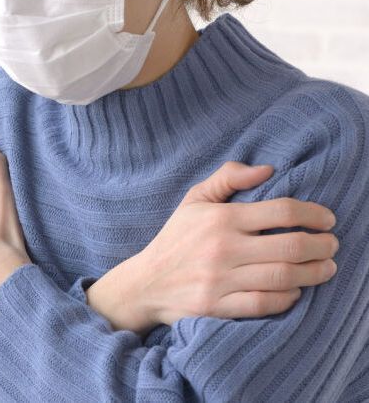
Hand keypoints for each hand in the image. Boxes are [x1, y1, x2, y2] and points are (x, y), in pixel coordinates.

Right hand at [86, 161, 338, 336]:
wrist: (145, 283)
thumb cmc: (176, 239)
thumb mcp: (194, 200)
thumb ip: (228, 177)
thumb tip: (268, 170)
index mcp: (220, 218)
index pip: (282, 211)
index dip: (314, 214)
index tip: (327, 220)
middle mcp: (222, 248)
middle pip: (291, 246)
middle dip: (323, 246)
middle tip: (332, 245)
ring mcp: (219, 280)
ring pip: (284, 276)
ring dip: (315, 273)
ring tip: (326, 268)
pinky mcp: (217, 306)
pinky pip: (265, 303)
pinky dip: (288, 297)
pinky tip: (295, 290)